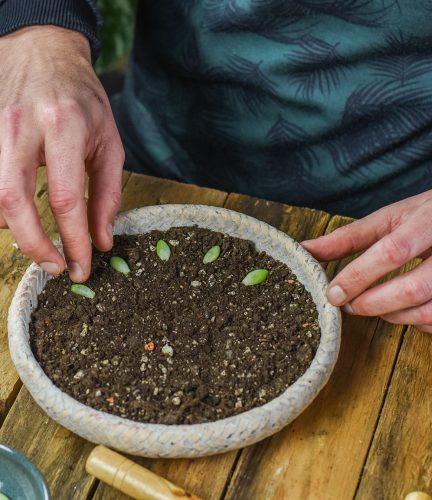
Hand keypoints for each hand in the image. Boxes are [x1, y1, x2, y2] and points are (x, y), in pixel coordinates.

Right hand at [0, 26, 123, 281]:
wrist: (42, 52)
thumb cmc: (83, 101)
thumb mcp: (110, 143)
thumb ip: (108, 193)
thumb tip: (102, 241)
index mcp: (65, 127)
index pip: (66, 198)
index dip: (73, 239)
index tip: (82, 266)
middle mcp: (22, 127)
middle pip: (13, 199)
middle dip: (34, 244)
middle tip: (56, 268)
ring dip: (15, 230)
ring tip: (41, 246)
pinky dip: (1, 211)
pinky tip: (19, 222)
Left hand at [302, 182, 431, 338]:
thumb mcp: (403, 212)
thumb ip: (355, 233)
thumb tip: (308, 250)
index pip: (394, 250)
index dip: (359, 276)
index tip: (333, 292)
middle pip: (415, 288)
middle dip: (373, 304)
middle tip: (350, 305)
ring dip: (393, 317)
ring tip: (375, 307)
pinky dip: (423, 325)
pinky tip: (409, 313)